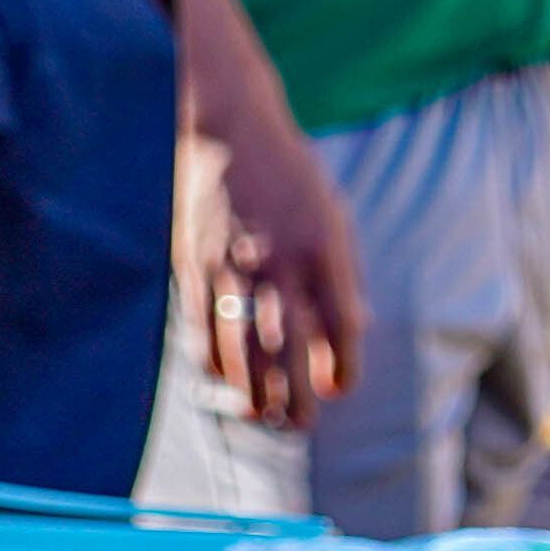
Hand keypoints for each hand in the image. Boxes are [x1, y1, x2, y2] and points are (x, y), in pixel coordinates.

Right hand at [196, 120, 367, 428]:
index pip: (341, 327)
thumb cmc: (287, 176)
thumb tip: (356, 329)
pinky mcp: (194, 266)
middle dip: (296, 398)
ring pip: (241, 350)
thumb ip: (343, 275)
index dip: (342, 367)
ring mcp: (232, 267)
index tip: (338, 388)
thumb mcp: (331, 215)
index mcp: (324, 249)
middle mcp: (280, 262)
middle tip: (300, 424)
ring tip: (263, 416)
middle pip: (290, 351)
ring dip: (253, 393)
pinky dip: (214, 363)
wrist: (225, 127)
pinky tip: (224, 379)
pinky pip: (202, 329)